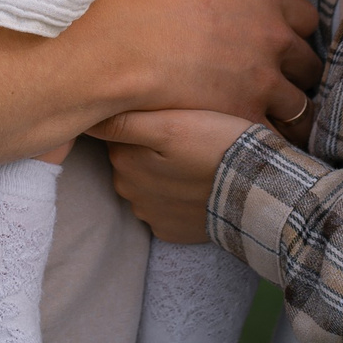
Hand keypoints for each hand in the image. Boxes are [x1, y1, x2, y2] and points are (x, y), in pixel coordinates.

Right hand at [73, 0, 318, 126]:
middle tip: (272, 75)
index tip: (274, 36)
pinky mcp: (242, 117)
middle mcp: (273, 38)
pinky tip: (252, 135)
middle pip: (307, 62)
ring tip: (267, 112)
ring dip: (286, 106)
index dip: (289, 27)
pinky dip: (268, 135)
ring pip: (299, 103)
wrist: (109, 43)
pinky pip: (276, 135)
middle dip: (294, 69)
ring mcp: (262, 81)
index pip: (305, 18)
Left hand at [89, 109, 257, 243]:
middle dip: (147, 146)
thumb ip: (124, 122)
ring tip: (194, 158)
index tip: (165, 112)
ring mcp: (149, 214)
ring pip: (146, 182)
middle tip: (183, 134)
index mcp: (123, 161)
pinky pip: (163, 205)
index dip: (140, 118)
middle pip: (128, 157)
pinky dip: (175, 194)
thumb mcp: (171, 124)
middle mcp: (128, 191)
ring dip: (161, 171)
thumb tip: (86, 120)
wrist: (256, 192)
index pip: (117, 131)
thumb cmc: (215, 146)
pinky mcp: (170, 230)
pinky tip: (196, 183)